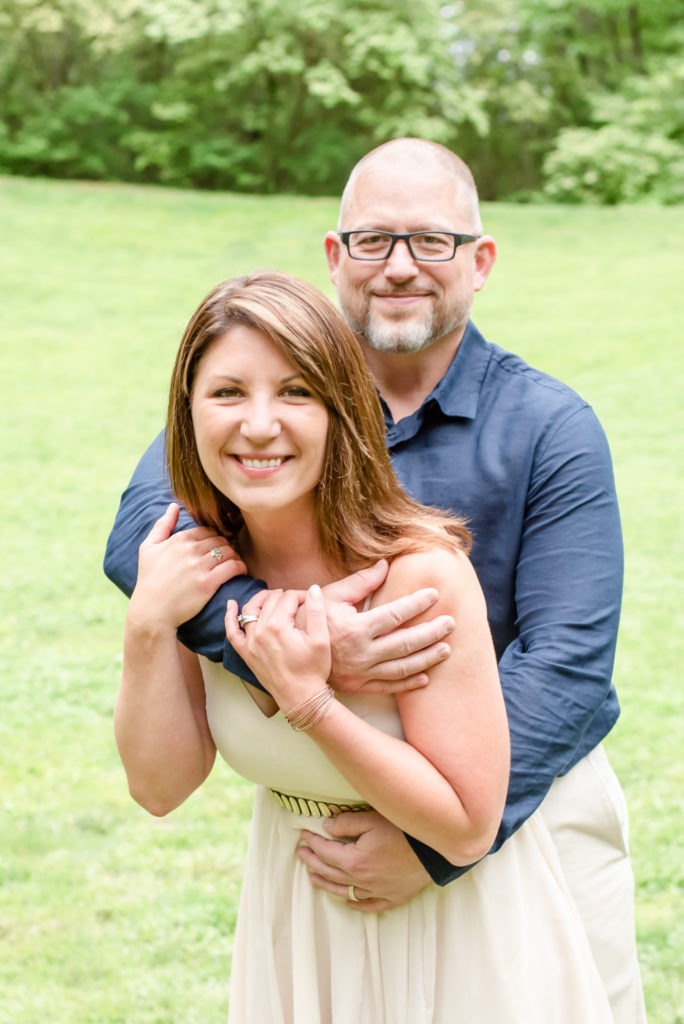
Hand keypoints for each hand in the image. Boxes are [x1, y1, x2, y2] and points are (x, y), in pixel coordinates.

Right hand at [128, 503, 246, 629]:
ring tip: (235, 563)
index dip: (215, 537)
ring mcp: (199, 566)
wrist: (151, 611)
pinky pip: (232, 567)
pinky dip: (240, 567)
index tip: (218, 546)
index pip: (207, 530)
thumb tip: (173, 506)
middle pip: (220, 540)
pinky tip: (240, 571)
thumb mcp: (148, 548)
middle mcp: (190, 550)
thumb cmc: (148, 580)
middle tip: (229, 555)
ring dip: (235, 556)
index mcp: (178, 540)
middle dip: (227, 546)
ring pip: (229, 552)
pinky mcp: (208, 583)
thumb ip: (162, 525)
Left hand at [225, 585, 331, 708]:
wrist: (301, 698)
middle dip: (285, 596)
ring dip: (261, 599)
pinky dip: (230, 616)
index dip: (301, 595)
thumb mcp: (321, 639)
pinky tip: (232, 604)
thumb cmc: (313, 670)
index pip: (288, 597)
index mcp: (279, 626)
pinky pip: (232, 632)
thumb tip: (313, 588)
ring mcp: (250, 642)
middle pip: (270, 600)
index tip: (310, 601)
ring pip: (250, 609)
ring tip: (273, 596)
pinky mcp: (246, 653)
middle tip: (297, 602)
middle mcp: (261, 631)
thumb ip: (316, 610)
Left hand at [296, 810, 430, 911]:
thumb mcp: (372, 819)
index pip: (325, 852)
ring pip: (345, 891)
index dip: (312, 842)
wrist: (437, 849)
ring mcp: (377, 891)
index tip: (302, 835)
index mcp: (354, 861)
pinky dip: (355, 904)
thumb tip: (326, 827)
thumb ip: (346, 823)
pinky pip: (368, 905)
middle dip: (313, 862)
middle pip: (330, 872)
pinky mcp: (393, 897)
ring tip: (313, 878)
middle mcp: (362, 880)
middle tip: (302, 853)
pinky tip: (348, 902)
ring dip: (326, 884)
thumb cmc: (405, 830)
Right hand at [321, 561, 454, 694]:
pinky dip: (409, 684)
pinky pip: (389, 687)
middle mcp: (361, 653)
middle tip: (450, 623)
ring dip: (427, 659)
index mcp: (355, 628)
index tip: (434, 595)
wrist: (289, 656)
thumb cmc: (310, 620)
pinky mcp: (359, 686)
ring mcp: (361, 673)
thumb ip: (361, 582)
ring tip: (446, 649)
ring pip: (402, 668)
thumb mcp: (331, 596)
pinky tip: (426, 678)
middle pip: (406, 643)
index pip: (395, 614)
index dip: (417, 604)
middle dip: (431, 632)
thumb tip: (385, 564)